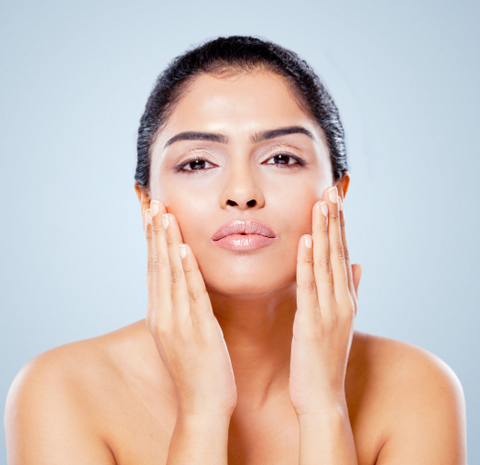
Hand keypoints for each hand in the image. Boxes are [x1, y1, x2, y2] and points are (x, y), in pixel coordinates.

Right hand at [144, 199, 236, 417]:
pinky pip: (191, 295)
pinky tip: (183, 249)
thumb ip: (173, 307)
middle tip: (153, 202)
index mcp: (159, 314)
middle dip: (155, 233)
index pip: (153, 269)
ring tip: (164, 215)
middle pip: (157, 266)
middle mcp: (163, 314)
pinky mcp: (197, 330)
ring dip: (167, 244)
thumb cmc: (196, 367)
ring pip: (170, 275)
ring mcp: (178, 322)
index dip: (152, 240)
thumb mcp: (179, 333)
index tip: (151, 214)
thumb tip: (167, 283)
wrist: (202, 403)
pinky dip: (186, 271)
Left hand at [289, 186, 361, 416]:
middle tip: (330, 191)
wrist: (322, 396)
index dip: (339, 226)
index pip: (343, 254)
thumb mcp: (340, 320)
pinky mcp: (312, 323)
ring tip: (321, 205)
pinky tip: (305, 241)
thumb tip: (360, 263)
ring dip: (323, 234)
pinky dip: (307, 263)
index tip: (334, 200)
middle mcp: (342, 301)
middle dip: (334, 221)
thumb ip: (350, 290)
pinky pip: (309, 288)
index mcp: (346, 298)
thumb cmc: (324, 357)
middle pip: (338, 253)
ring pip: (326, 265)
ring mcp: (330, 312)